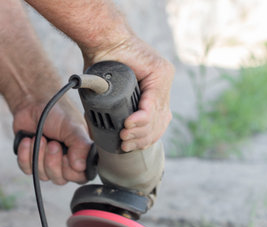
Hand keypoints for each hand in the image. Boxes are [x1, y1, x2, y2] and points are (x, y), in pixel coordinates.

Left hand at [12, 96, 91, 184]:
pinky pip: (28, 170)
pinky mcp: (32, 160)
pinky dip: (25, 155)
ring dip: (39, 155)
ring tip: (40, 137)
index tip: (66, 155)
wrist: (33, 102)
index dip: (71, 170)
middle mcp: (66, 161)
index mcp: (81, 154)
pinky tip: (28, 140)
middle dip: (52, 162)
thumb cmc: (57, 111)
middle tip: (52, 143)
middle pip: (60, 179)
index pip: (80, 176)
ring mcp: (48, 162)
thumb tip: (81, 167)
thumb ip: (81, 146)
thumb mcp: (73, 127)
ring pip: (43, 176)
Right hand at [83, 35, 174, 151]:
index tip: (128, 146)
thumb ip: (116, 116)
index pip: (158, 124)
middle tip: (125, 143)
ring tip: (124, 135)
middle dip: (142, 138)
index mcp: (155, 93)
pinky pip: (153, 103)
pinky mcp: (161, 72)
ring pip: (158, 116)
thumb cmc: (101, 65)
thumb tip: (109, 140)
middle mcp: (163, 86)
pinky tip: (129, 124)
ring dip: (140, 130)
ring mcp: (165, 78)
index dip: (145, 139)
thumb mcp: (110, 98)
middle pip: (160, 123)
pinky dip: (142, 117)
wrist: (101, 40)